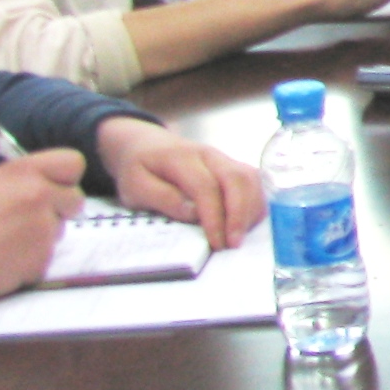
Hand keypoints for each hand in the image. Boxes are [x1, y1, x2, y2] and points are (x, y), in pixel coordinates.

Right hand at [0, 151, 84, 305]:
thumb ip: (25, 179)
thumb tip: (51, 183)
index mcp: (24, 171)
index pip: (74, 162)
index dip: (65, 177)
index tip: (55, 187)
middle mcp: (40, 194)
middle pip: (76, 198)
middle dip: (60, 208)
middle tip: (32, 218)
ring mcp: (45, 226)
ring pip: (62, 227)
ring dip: (44, 233)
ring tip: (10, 239)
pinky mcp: (44, 256)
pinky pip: (49, 252)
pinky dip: (35, 256)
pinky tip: (9, 257)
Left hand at [96, 118, 264, 250]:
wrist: (145, 145)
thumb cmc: (139, 169)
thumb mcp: (135, 186)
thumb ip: (161, 197)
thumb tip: (193, 214)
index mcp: (181, 157)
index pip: (206, 186)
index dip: (214, 216)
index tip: (216, 243)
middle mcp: (209, 154)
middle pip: (236, 179)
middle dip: (239, 214)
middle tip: (233, 244)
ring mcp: (223, 158)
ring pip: (250, 179)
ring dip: (250, 210)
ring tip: (239, 237)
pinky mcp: (231, 166)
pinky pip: (252, 182)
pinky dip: (253, 204)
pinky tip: (243, 224)